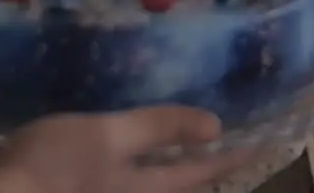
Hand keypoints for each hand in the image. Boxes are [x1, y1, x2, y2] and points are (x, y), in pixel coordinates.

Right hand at [0, 107, 251, 192]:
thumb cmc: (53, 167)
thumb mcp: (108, 136)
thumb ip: (158, 128)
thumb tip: (216, 127)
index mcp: (142, 190)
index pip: (197, 173)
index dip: (228, 157)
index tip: (260, 143)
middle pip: (174, 189)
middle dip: (200, 172)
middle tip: (221, 147)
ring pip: (146, 189)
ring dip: (167, 172)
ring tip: (178, 151)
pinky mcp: (74, 192)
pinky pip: (120, 184)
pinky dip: (134, 172)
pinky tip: (123, 158)